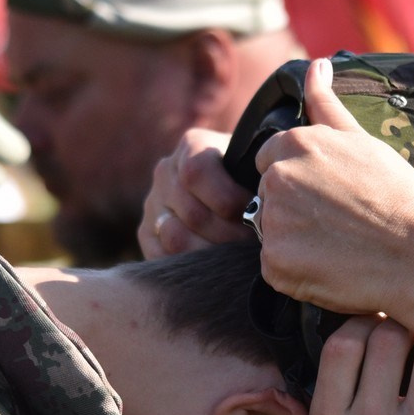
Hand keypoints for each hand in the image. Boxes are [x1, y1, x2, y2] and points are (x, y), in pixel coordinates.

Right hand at [138, 127, 252, 257]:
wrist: (232, 191)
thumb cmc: (252, 179)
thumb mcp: (256, 166)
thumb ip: (259, 173)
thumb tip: (266, 202)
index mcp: (192, 146)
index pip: (197, 173)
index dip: (228, 198)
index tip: (254, 213)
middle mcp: (166, 172)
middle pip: (192, 213)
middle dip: (229, 235)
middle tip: (253, 246)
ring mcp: (153, 203)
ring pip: (176, 238)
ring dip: (213, 254)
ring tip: (238, 258)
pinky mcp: (147, 233)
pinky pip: (161, 257)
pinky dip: (191, 266)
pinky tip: (216, 267)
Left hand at [253, 58, 413, 313]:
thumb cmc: (399, 196)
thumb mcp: (363, 140)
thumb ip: (327, 104)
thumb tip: (316, 65)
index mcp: (294, 143)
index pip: (270, 158)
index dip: (301, 177)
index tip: (329, 192)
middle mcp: (276, 179)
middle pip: (268, 194)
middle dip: (294, 206)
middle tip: (338, 221)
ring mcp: (272, 223)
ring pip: (271, 230)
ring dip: (294, 238)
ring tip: (337, 244)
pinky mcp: (275, 264)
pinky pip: (274, 266)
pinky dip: (296, 269)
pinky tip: (329, 266)